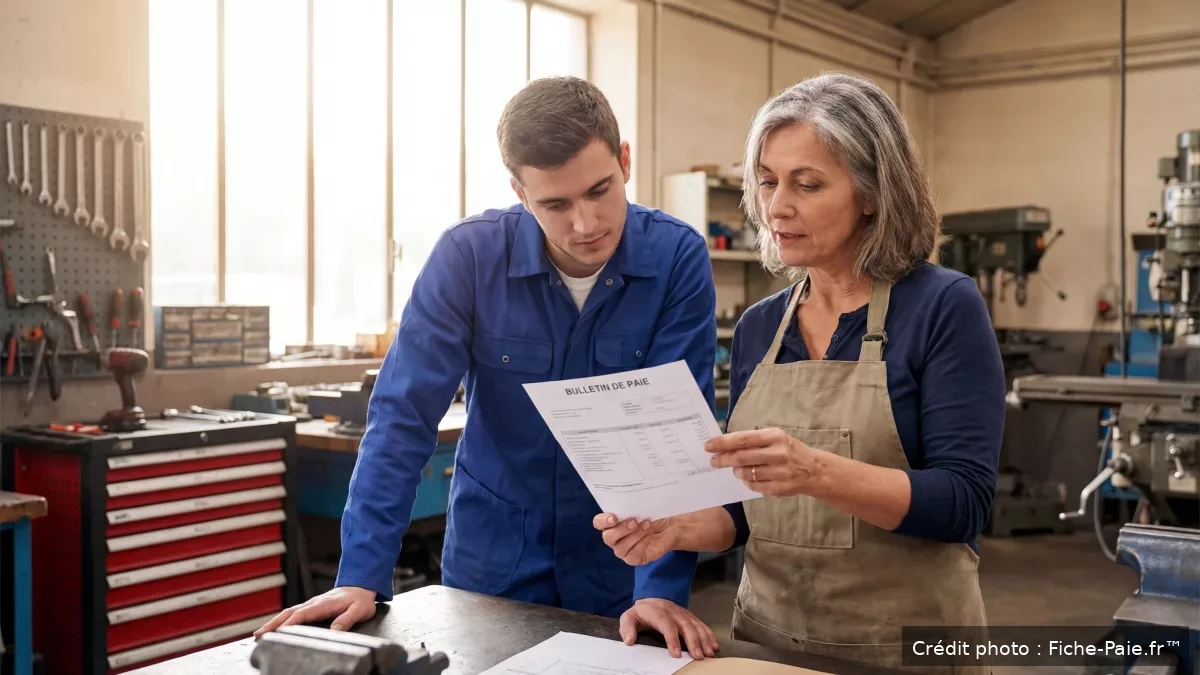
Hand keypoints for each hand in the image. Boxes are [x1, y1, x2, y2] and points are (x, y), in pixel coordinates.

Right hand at [254, 586, 376, 636]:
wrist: (360, 587)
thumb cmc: (359, 600)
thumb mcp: (359, 610)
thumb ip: (347, 619)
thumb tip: (335, 630)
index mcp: (323, 604)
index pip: (303, 614)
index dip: (290, 623)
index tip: (279, 631)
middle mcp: (313, 603)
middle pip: (289, 613)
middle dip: (273, 624)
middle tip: (259, 635)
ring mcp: (310, 605)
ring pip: (287, 613)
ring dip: (273, 622)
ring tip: (259, 634)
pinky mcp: (310, 608)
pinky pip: (292, 614)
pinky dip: (280, 620)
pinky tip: (273, 628)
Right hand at [593, 513, 677, 565]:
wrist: (668, 526)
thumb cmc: (651, 514)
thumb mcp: (641, 507)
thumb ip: (631, 508)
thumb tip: (629, 506)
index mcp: (611, 523)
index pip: (598, 523)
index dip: (603, 521)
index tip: (614, 518)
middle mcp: (613, 538)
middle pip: (608, 537)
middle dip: (621, 529)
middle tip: (634, 522)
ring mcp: (622, 550)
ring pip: (621, 547)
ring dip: (635, 535)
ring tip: (647, 526)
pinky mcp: (633, 559)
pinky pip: (632, 555)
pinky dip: (642, 543)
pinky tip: (649, 535)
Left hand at [619, 598, 718, 659]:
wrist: (653, 596)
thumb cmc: (642, 612)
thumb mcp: (629, 617)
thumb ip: (627, 627)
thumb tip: (629, 640)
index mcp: (657, 613)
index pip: (666, 625)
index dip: (672, 639)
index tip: (676, 654)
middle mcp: (673, 612)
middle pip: (686, 626)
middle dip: (693, 641)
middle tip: (698, 656)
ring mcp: (684, 614)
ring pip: (696, 625)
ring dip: (704, 639)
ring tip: (708, 653)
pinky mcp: (690, 617)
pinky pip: (702, 625)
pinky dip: (709, 635)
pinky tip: (714, 645)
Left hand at [705, 428, 820, 496]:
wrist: (813, 470)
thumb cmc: (788, 450)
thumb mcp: (774, 439)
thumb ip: (753, 441)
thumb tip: (724, 445)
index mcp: (775, 436)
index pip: (743, 439)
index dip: (723, 443)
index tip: (709, 446)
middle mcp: (778, 453)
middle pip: (742, 457)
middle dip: (723, 459)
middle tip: (714, 462)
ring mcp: (780, 472)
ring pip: (746, 473)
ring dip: (737, 471)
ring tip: (737, 469)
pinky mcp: (780, 488)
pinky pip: (754, 486)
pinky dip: (748, 482)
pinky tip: (750, 478)